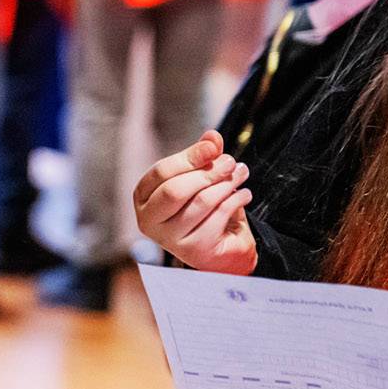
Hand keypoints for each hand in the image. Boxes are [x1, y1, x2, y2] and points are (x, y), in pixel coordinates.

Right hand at [133, 131, 258, 274]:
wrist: (221, 244)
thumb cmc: (203, 207)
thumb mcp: (200, 176)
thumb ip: (202, 155)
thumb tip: (212, 137)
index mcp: (144, 197)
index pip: (162, 172)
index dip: (189, 157)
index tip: (213, 147)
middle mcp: (149, 220)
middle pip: (175, 190)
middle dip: (208, 172)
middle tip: (230, 162)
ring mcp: (169, 239)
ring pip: (200, 202)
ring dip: (226, 184)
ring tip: (240, 175)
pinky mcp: (194, 250)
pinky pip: (218, 217)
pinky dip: (235, 201)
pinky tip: (243, 194)